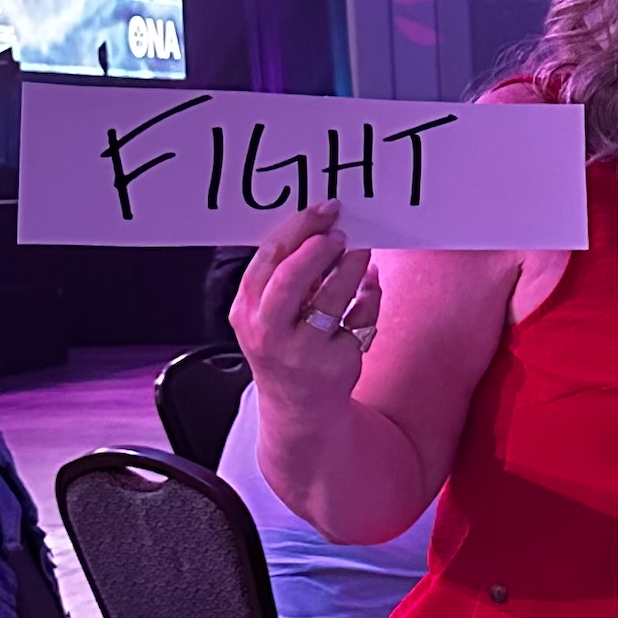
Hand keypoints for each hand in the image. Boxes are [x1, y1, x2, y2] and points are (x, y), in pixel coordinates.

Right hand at [230, 200, 380, 414]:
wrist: (297, 405)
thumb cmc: (286, 345)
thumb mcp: (271, 313)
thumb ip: (290, 276)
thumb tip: (326, 231)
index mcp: (247, 310)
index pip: (267, 261)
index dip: (297, 231)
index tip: (323, 212)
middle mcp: (269, 332)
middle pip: (289, 281)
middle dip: (317, 251)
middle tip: (339, 233)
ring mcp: (302, 351)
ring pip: (330, 300)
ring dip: (350, 268)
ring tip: (361, 252)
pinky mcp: (335, 364)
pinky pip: (360, 320)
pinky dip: (369, 298)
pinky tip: (369, 285)